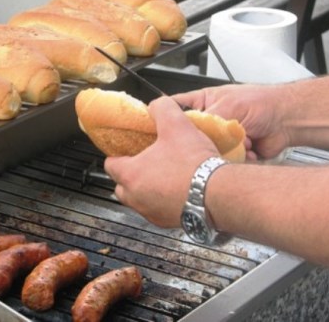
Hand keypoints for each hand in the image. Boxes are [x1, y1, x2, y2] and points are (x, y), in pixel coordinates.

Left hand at [104, 96, 218, 227]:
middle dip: (129, 176)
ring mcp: (151, 213)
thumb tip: (157, 105)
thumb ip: (162, 109)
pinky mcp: (168, 223)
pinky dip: (163, 202)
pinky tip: (179, 190)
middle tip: (146, 163)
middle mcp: (136, 198)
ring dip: (146, 190)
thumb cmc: (193, 163)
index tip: (127, 150)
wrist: (218, 193)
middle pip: (121, 187)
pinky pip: (158, 211)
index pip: (110, 164)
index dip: (118, 155)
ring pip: (139, 201)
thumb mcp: (176, 124)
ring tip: (164, 176)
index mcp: (131, 175)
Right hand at [172, 84, 289, 159]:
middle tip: (207, 141)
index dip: (163, 118)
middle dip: (200, 140)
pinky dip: (235, 158)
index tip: (157, 128)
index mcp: (202, 103)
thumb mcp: (227, 106)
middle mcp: (207, 122)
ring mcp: (218, 138)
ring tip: (239, 142)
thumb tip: (188, 132)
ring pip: (205, 151)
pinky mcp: (229, 153)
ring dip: (222, 149)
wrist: (287, 121)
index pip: (174, 108)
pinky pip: (221, 161)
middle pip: (188, 136)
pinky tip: (247, 150)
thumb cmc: (261, 103)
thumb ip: (205, 119)